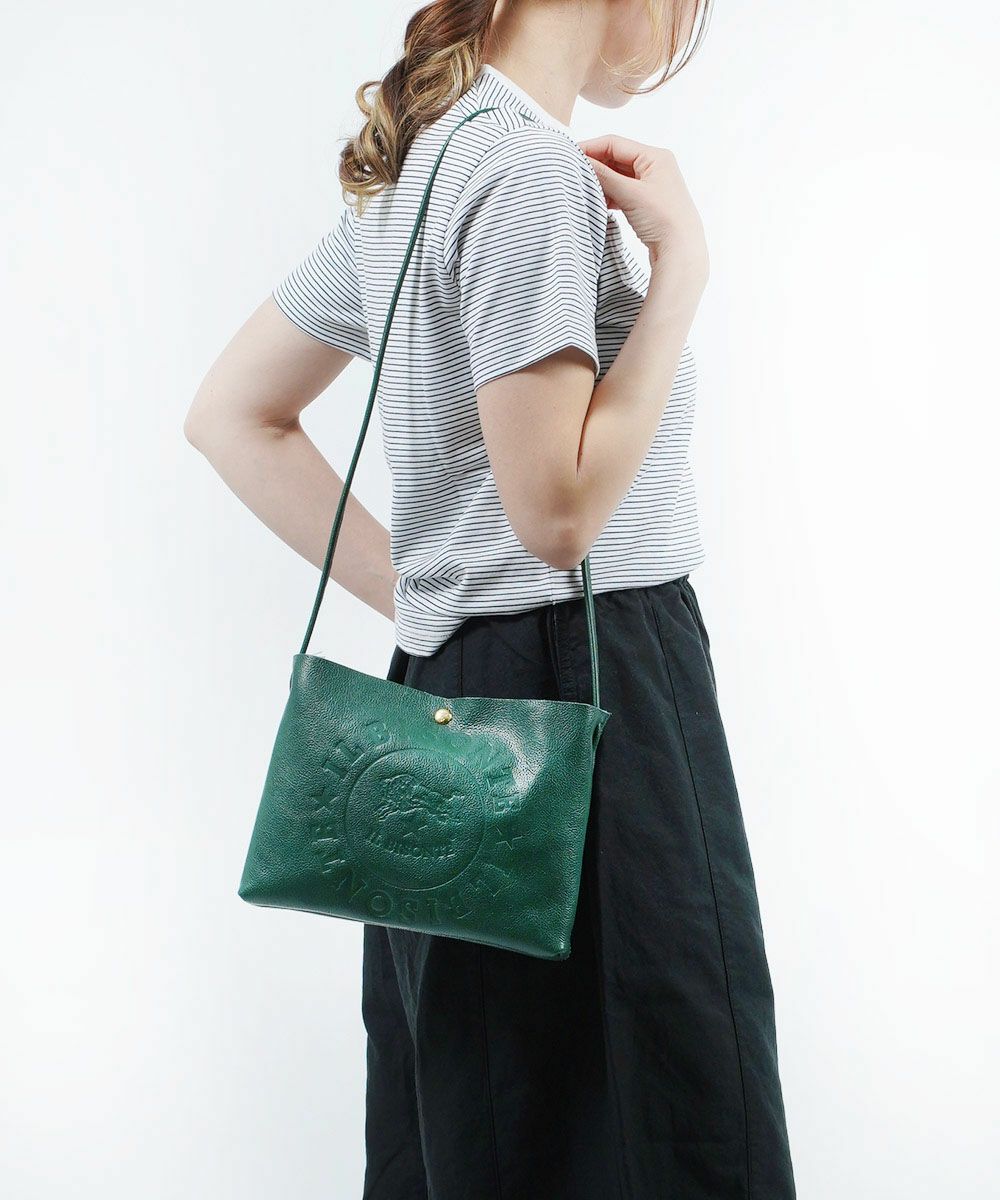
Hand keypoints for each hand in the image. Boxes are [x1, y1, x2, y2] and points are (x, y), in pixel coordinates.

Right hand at [578, 134, 708, 282]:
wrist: (681, 251)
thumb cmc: (663, 219)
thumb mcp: (630, 194)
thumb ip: (604, 175)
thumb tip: (582, 161)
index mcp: (655, 156)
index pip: (615, 144)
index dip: (591, 148)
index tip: (570, 156)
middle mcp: (655, 166)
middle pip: (616, 158)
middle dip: (596, 166)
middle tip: (574, 175)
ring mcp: (651, 185)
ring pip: (618, 176)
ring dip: (602, 182)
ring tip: (585, 191)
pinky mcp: (647, 202)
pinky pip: (622, 191)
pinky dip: (609, 195)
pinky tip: (599, 203)